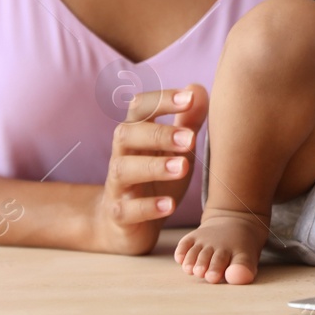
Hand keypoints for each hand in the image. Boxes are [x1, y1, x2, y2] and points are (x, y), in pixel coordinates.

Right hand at [91, 84, 208, 254]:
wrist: (124, 225)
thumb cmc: (154, 179)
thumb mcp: (174, 150)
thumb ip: (187, 122)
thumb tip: (197, 89)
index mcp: (136, 134)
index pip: (140, 107)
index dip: (161, 100)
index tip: (188, 98)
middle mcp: (121, 154)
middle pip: (127, 133)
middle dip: (158, 134)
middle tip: (189, 139)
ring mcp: (117, 185)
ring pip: (123, 169)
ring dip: (154, 166)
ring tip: (183, 167)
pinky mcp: (118, 214)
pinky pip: (126, 209)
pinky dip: (147, 207)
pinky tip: (170, 205)